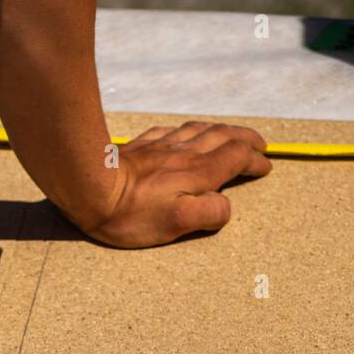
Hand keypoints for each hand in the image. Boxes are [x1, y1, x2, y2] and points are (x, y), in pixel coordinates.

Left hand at [77, 122, 272, 247]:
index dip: (254, 161)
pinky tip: (184, 133)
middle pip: (224, 137)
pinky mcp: (141, 147)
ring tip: (232, 135)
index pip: (237, 158)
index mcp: (199, 173)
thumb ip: (210, 213)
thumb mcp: (178, 223)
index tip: (265, 166)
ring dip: (222, 130)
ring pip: (200, 130)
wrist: (89, 188)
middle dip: (246, 139)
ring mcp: (162, 147)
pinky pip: (171, 131)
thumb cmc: (132, 213)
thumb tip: (225, 204)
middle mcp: (184, 154)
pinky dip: (188, 130)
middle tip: (260, 145)